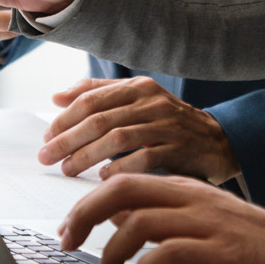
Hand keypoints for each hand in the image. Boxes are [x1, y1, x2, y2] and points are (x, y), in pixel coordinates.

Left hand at [41, 77, 237, 182]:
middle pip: (100, 119)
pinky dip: (121, 167)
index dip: (64, 119)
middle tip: (47, 156)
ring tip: (68, 169)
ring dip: (87, 155)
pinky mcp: (179, 148)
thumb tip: (57, 97)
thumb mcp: (136, 100)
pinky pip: (144, 158)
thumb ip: (98, 94)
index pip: (91, 99)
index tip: (46, 137)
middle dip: (68, 139)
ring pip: (117, 138)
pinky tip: (104, 177)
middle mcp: (151, 101)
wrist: (218, 142)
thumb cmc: (169, 123)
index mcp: (137, 86)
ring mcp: (166, 124)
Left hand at [58, 174, 264, 263]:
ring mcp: (204, 222)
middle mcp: (188, 198)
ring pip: (138, 223)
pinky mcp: (218, 251)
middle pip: (121, 191)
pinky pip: (169, 253)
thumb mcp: (198, 217)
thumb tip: (116, 219)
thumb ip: (159, 213)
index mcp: (181, 187)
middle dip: (83, 215)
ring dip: (110, 253)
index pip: (121, 182)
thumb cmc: (247, 240)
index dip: (85, 204)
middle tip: (67, 242)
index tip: (67, 229)